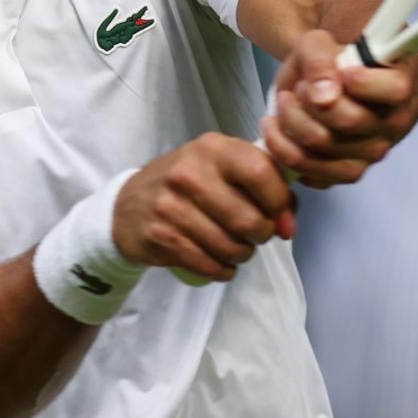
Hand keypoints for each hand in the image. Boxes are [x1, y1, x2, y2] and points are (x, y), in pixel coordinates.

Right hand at [113, 133, 296, 282]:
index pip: (262, 172)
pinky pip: (209, 265)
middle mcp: (190, 173)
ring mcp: (172, 206)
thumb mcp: (221, 168)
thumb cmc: (188, 184)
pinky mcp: (162, 236)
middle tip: (255, 234)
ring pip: (231, 247)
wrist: (128, 205)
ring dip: (242, 255)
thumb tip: (288, 226)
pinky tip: (220, 262)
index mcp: (212, 148)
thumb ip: (262, 186)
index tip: (280, 216)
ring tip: (236, 248)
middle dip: (262, 235)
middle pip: (249, 219)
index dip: (280, 201)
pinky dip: (222, 270)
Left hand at [260, 29, 417, 188]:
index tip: (342, 73)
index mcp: (406, 80)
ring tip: (284, 102)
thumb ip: (320, 59)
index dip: (366, 83)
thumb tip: (324, 96)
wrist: (317, 81)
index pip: (397, 89)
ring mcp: (375, 151)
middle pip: (351, 121)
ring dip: (292, 123)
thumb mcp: (319, 42)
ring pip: (327, 147)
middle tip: (299, 87)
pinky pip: (317, 174)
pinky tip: (278, 130)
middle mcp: (397, 121)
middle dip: (311, 101)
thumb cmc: (329, 58)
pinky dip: (285, 151)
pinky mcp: (349, 172)